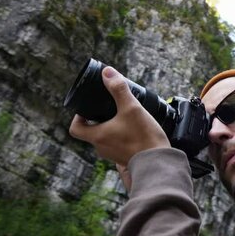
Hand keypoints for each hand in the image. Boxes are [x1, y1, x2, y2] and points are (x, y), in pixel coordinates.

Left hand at [69, 66, 170, 188]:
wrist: (159, 162)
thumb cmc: (144, 137)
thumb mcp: (131, 108)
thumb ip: (119, 89)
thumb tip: (107, 72)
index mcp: (97, 137)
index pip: (75, 128)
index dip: (78, 117)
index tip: (88, 108)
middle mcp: (101, 148)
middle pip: (91, 131)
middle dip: (99, 119)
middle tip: (110, 108)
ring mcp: (113, 155)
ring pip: (105, 138)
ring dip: (112, 128)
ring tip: (125, 117)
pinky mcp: (125, 158)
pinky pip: (117, 145)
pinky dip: (122, 136)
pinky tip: (135, 129)